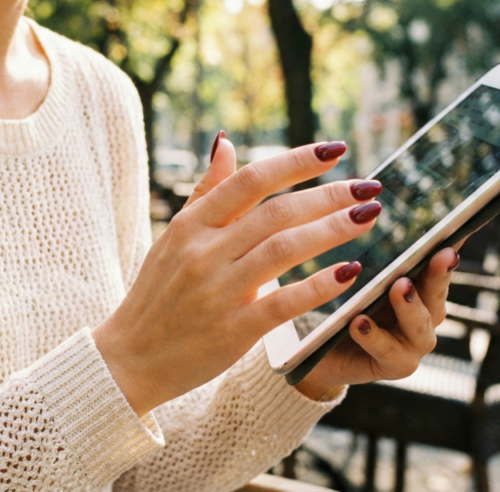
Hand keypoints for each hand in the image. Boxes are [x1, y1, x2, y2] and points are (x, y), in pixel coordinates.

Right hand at [93, 136, 382, 415]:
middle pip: (276, 212)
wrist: (130, 357)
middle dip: (329, 195)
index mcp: (191, 224)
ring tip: (368, 218)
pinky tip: (350, 272)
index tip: (337, 150)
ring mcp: (218, 291)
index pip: (251, 180)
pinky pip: (283, 303)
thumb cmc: (158, 293)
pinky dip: (319, 285)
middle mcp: (204, 251)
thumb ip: (205, 190)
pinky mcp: (232, 330)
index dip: (297, 162)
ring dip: (332, 230)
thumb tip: (227, 142)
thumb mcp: (174, 235)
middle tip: (369, 188)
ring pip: (284, 249)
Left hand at [294, 246, 460, 400]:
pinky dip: (375, 337)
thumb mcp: (357, 279)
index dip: (448, 249)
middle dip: (439, 273)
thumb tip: (368, 212)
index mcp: (419, 290)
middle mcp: (424, 315)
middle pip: (437, 293)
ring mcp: (413, 344)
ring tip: (400, 287)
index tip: (455, 231)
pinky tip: (359, 323)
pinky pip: (388, 352)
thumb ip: (374, 260)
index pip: (438, 266)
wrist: (320, 354)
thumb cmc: (342, 308)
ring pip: (420, 325)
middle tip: (441, 253)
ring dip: (410, 305)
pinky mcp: (395, 366)